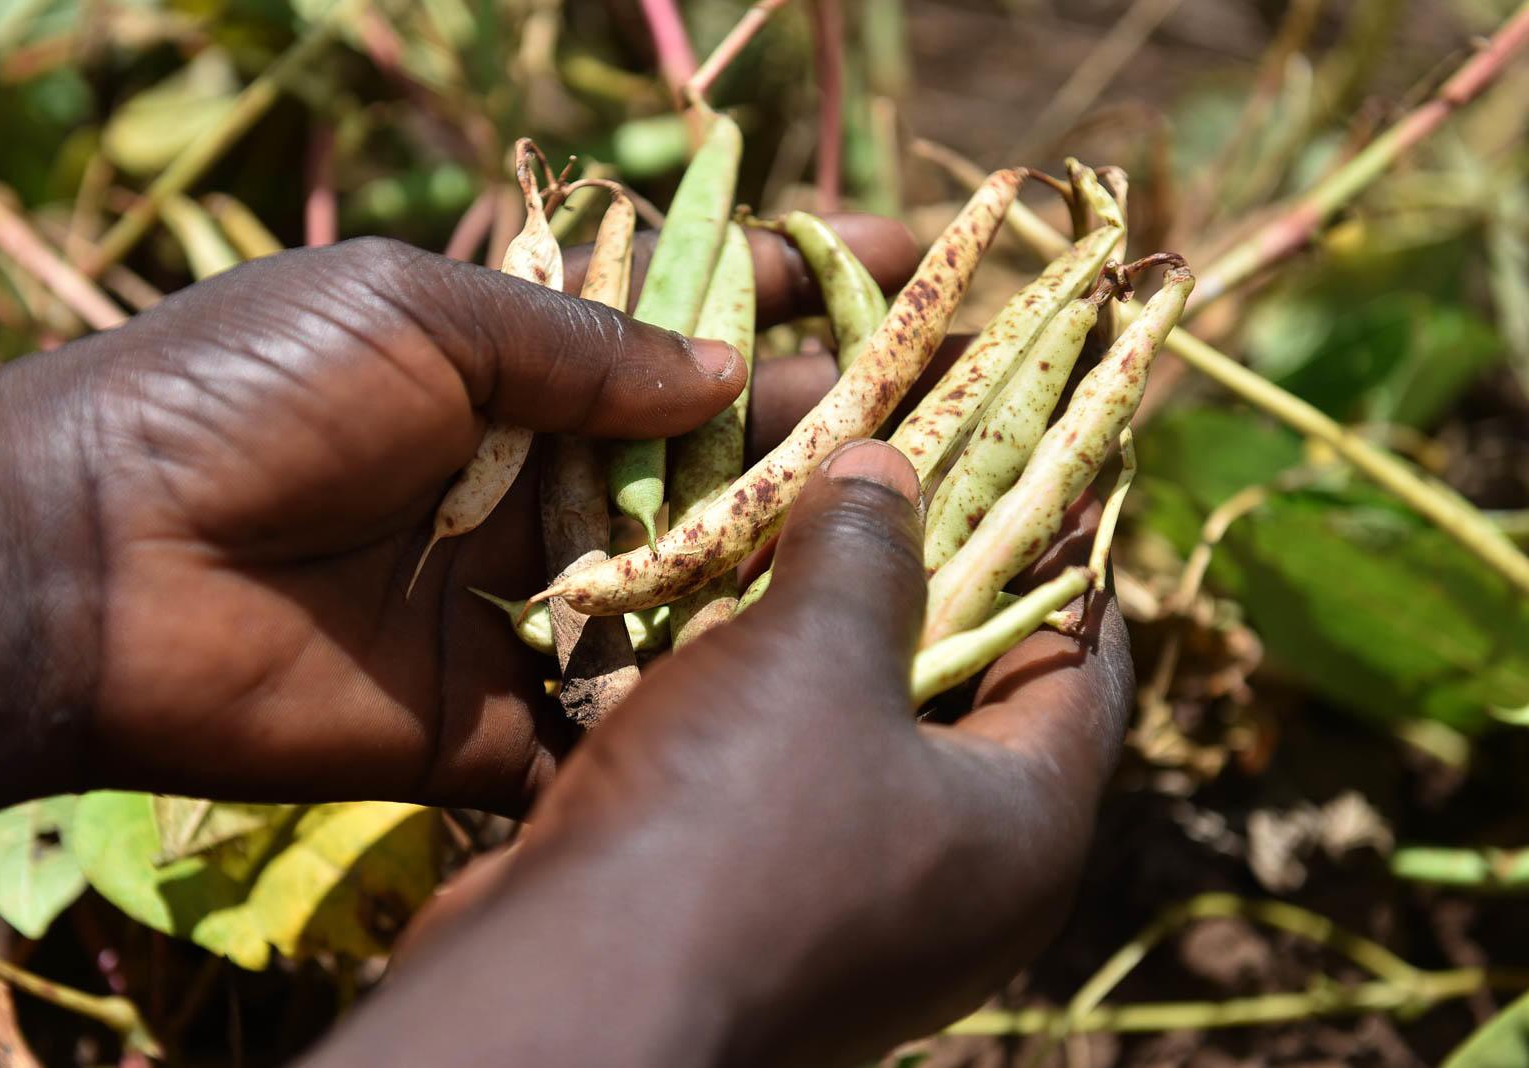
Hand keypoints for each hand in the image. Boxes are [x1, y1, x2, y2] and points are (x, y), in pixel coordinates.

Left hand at [0, 222, 916, 824]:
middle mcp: (550, 472)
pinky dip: (714, 700)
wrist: (97, 569)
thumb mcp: (419, 309)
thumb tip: (733, 367)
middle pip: (728, 448)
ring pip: (704, 580)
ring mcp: (539, 594)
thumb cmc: (242, 394)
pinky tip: (826, 682)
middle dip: (843, 427)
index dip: (808, 277)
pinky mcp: (514, 711)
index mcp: (524, 353)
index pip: (699, 303)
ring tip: (939, 546)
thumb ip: (582, 343)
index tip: (923, 254)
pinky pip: (635, 709)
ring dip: (804, 566)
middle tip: (970, 417)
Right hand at [323, 439, 1132, 1067]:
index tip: (1023, 463)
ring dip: (820, 634)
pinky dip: (756, 702)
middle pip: (968, 692)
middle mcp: (961, 881)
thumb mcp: (817, 655)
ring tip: (782, 528)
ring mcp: (860, 907)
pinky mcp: (763, 914)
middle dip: (920, 578)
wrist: (572, 999)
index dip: (1058, 548)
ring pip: (859, 732)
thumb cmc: (732, 821)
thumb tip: (887, 472)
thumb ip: (867, 553)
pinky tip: (705, 627)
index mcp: (1026, 828)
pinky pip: (782, 779)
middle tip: (879, 478)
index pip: (1079, 659)